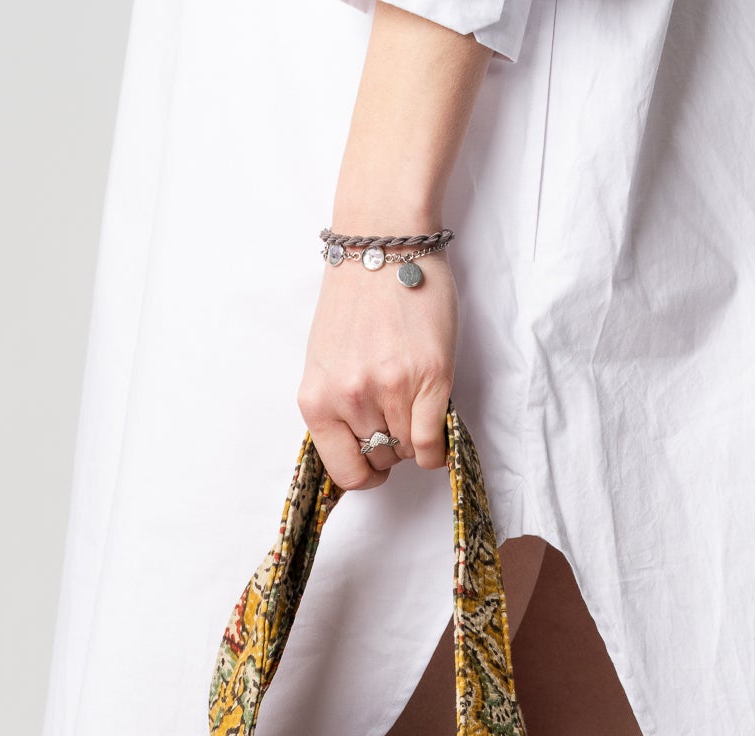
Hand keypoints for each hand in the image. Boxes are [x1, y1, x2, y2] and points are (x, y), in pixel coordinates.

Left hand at [298, 251, 458, 489]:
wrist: (382, 245)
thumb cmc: (355, 299)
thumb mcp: (326, 361)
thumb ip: (337, 406)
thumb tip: (361, 446)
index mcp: (316, 399)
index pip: (343, 471)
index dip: (364, 471)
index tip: (375, 461)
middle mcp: (349, 399)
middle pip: (381, 458)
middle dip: (391, 444)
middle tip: (397, 411)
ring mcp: (389, 389)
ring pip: (409, 451)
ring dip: (416, 435)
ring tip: (414, 400)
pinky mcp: (429, 378)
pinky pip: (433, 443)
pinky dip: (438, 445)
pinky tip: (436, 420)